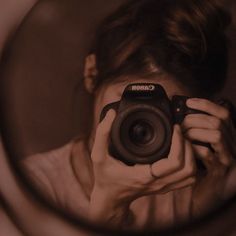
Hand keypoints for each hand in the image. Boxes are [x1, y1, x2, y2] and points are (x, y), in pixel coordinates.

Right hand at [89, 110, 195, 226]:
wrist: (110, 197)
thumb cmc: (105, 177)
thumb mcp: (98, 155)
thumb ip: (102, 134)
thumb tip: (111, 114)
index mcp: (144, 175)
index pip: (174, 162)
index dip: (179, 142)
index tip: (174, 128)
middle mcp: (157, 183)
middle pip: (188, 168)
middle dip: (188, 146)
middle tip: (179, 132)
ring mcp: (163, 187)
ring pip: (191, 175)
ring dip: (191, 156)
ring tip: (182, 141)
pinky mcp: (165, 187)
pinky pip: (187, 180)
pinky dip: (190, 165)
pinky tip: (183, 153)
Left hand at [182, 98, 235, 216]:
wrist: (212, 189)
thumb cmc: (205, 163)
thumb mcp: (205, 143)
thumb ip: (200, 129)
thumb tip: (184, 114)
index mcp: (228, 135)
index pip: (223, 113)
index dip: (207, 105)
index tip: (189, 102)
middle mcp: (232, 144)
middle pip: (217, 122)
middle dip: (195, 120)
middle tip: (181, 124)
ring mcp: (227, 157)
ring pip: (216, 135)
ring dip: (195, 133)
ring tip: (183, 136)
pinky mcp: (219, 170)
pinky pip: (208, 154)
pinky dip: (195, 148)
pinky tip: (186, 148)